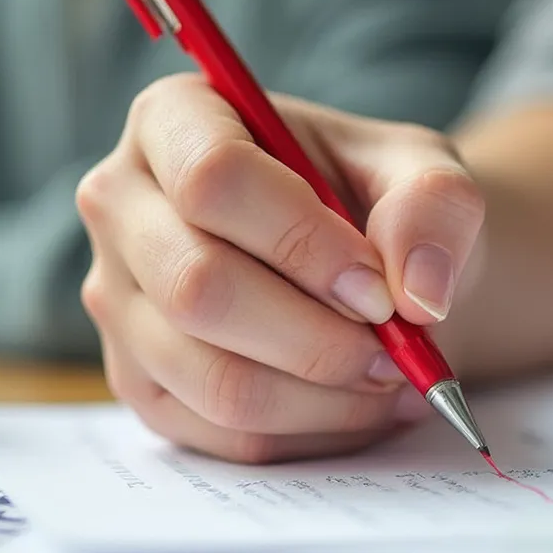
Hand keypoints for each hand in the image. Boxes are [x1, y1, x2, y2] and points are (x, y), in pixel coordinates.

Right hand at [76, 74, 484, 462]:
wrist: (368, 269)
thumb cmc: (381, 202)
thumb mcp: (425, 172)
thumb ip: (436, 206)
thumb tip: (417, 292)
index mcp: (174, 120)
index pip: (212, 179)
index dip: (303, 242)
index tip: (379, 286)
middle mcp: (121, 205)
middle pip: (198, 288)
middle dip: (318, 337)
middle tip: (394, 348)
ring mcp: (117, 301)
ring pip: (211, 376)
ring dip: (322, 394)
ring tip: (389, 378)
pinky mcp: (140, 383)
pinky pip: (223, 432)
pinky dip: (310, 432)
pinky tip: (357, 404)